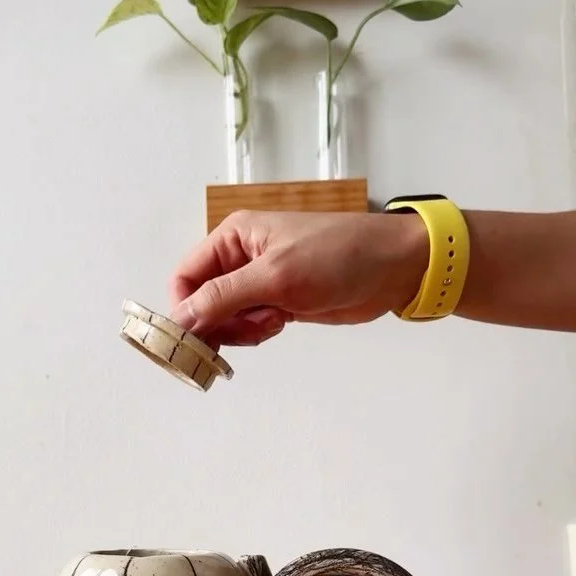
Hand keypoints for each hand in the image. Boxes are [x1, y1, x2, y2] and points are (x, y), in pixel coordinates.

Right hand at [169, 210, 427, 345]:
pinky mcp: (280, 302)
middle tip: (244, 333)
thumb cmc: (341, 254)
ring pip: (227, 317)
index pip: (186, 276)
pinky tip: (282, 323)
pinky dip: (259, 332)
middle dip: (217, 323)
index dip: (185, 308)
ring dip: (242, 330)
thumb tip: (182, 319)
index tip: (194, 338)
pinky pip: (251, 325)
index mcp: (234, 237)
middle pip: (203, 301)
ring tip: (272, 322)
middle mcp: (242, 257)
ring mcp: (261, 281)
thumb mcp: (276, 275)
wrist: (393, 268)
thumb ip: (224, 297)